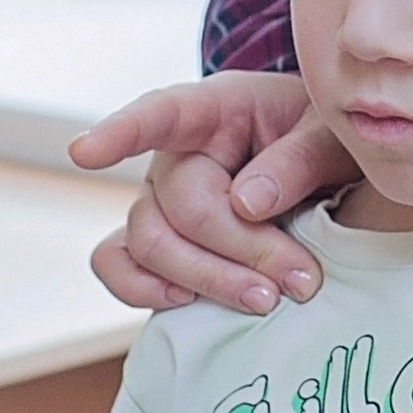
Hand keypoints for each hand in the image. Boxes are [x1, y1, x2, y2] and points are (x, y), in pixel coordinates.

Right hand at [72, 74, 349, 316]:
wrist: (325, 168)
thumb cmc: (324, 139)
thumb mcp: (329, 136)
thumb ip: (297, 161)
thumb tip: (246, 203)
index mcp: (216, 108)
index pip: (160, 113)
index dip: (120, 133)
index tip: (83, 154)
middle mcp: (174, 152)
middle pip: (180, 207)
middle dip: (242, 249)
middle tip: (302, 280)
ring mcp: (158, 198)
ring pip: (150, 244)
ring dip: (210, 278)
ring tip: (268, 299)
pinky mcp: (157, 240)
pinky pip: (118, 263)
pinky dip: (143, 290)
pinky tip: (188, 303)